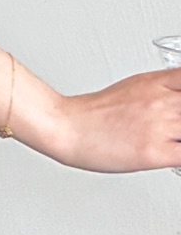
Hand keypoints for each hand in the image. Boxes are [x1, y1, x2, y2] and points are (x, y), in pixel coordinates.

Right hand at [52, 72, 180, 172]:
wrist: (66, 127)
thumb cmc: (95, 113)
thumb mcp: (135, 87)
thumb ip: (164, 90)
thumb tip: (178, 100)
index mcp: (158, 82)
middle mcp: (161, 102)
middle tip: (178, 126)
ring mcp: (159, 126)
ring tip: (174, 136)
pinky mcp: (154, 152)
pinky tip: (175, 152)